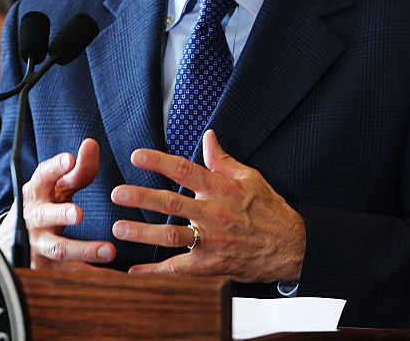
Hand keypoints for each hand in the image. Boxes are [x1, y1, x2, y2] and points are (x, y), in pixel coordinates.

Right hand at [0, 138, 115, 268]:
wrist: (14, 240)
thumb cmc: (46, 204)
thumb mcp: (58, 186)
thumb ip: (78, 169)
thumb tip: (91, 144)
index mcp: (36, 191)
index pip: (42, 175)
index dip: (54, 167)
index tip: (69, 159)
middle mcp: (33, 218)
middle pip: (44, 216)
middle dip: (61, 214)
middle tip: (79, 213)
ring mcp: (37, 244)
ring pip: (58, 249)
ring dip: (83, 250)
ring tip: (109, 251)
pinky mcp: (45, 266)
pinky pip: (68, 272)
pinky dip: (88, 275)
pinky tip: (109, 276)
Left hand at [110, 129, 304, 281]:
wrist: (292, 248)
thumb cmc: (270, 210)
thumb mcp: (250, 178)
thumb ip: (223, 161)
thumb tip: (208, 136)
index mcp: (222, 190)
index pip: (185, 170)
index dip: (159, 162)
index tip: (136, 156)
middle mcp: (213, 215)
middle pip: (171, 203)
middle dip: (141, 197)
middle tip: (117, 193)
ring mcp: (211, 242)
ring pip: (170, 236)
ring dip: (142, 232)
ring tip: (118, 228)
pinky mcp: (210, 265)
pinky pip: (178, 269)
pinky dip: (154, 272)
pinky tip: (133, 271)